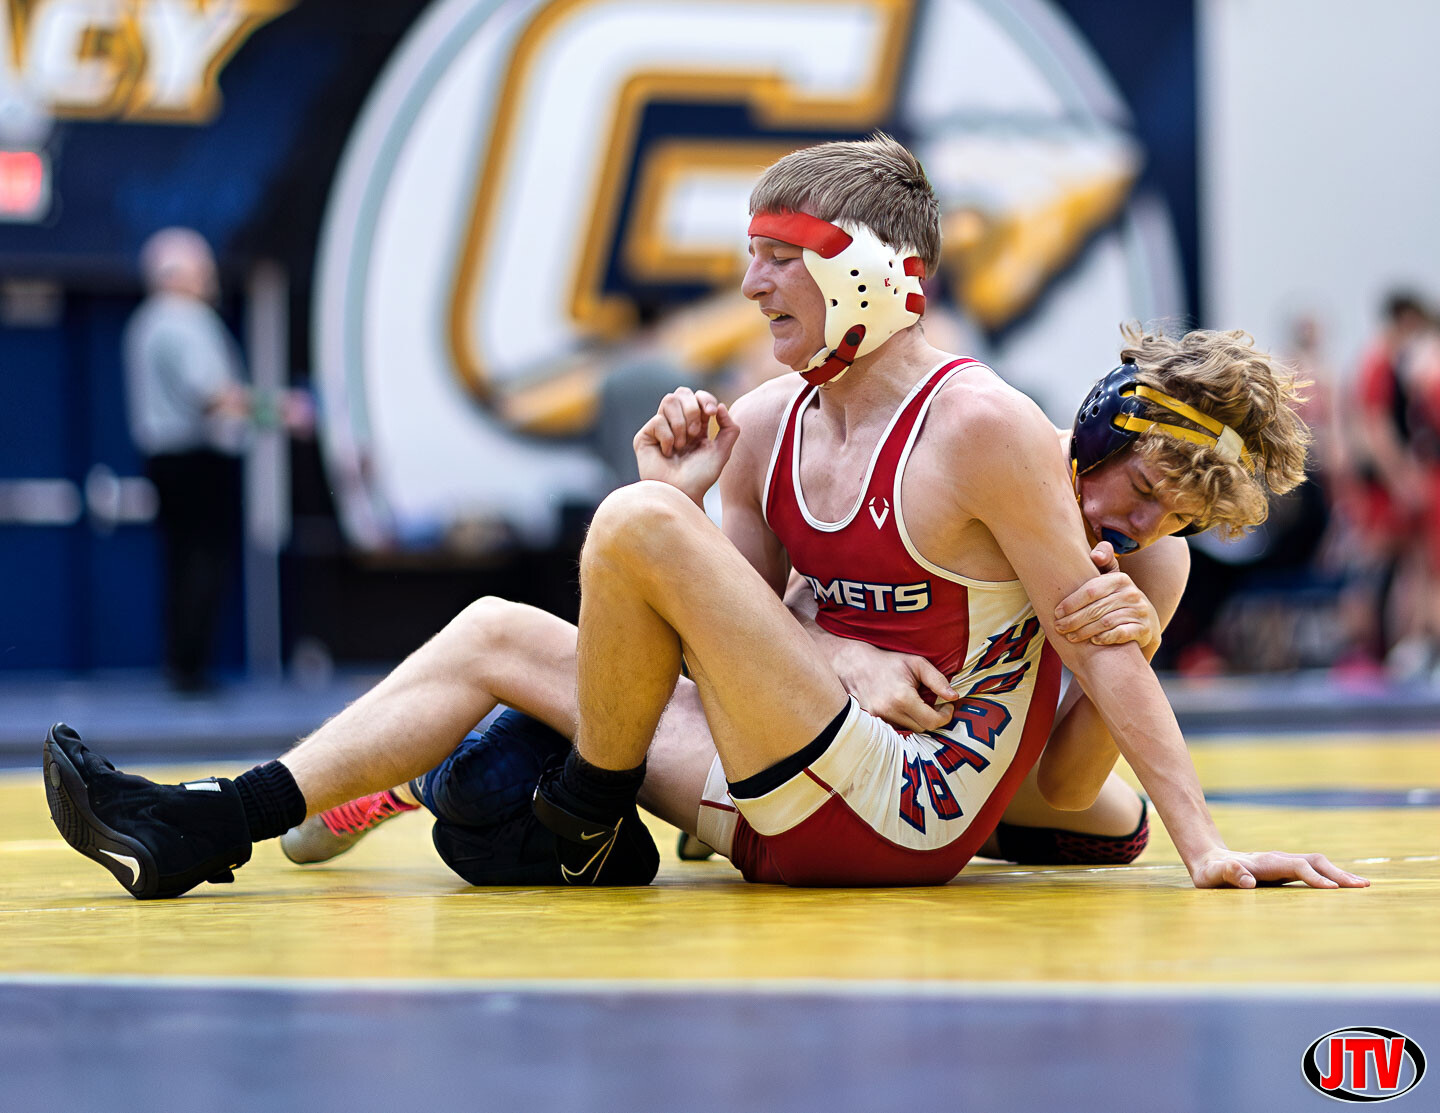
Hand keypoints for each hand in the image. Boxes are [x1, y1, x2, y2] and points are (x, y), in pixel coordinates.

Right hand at [633, 387, 739, 506]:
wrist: (682, 494)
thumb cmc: (700, 477)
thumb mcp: (722, 452)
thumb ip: (729, 429)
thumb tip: (721, 406)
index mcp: (695, 424)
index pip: (698, 396)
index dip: (705, 398)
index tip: (712, 413)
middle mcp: (677, 423)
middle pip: (682, 392)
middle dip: (692, 409)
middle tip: (695, 433)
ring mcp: (660, 428)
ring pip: (669, 400)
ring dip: (681, 424)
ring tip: (681, 446)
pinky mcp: (645, 436)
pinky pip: (657, 420)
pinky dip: (668, 437)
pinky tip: (667, 453)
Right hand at [827, 636, 958, 732]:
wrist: (855, 665)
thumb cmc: (888, 663)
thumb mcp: (917, 664)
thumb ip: (938, 680)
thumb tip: (954, 697)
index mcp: (902, 698)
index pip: (932, 721)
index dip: (945, 716)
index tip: (947, 705)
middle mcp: (888, 712)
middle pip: (922, 728)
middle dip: (932, 717)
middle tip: (934, 703)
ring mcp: (878, 720)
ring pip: (909, 730)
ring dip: (916, 720)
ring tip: (915, 703)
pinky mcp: (871, 723)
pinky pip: (895, 729)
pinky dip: (903, 721)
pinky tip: (901, 707)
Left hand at [1053, 541, 1159, 648]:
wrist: (1145, 619)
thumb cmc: (1117, 596)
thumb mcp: (1111, 577)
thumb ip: (1103, 561)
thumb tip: (1096, 555)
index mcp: (1119, 578)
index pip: (1091, 590)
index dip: (1072, 602)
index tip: (1057, 612)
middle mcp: (1131, 593)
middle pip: (1095, 608)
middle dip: (1073, 620)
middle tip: (1059, 627)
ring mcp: (1139, 611)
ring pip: (1105, 622)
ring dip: (1084, 631)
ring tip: (1070, 636)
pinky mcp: (1143, 628)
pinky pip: (1121, 633)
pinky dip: (1106, 638)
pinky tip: (1093, 641)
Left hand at [1188, 848, 1369, 889]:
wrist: (1209, 859)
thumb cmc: (1211, 872)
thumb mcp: (1212, 875)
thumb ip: (1229, 874)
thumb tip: (1249, 882)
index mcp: (1265, 862)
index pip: (1296, 867)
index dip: (1314, 877)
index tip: (1333, 890)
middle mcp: (1279, 859)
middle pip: (1314, 862)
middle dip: (1338, 873)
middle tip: (1363, 887)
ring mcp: (1284, 863)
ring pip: (1317, 864)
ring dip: (1339, 874)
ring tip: (1362, 886)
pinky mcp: (1286, 870)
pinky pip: (1313, 870)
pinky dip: (1331, 876)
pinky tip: (1344, 887)